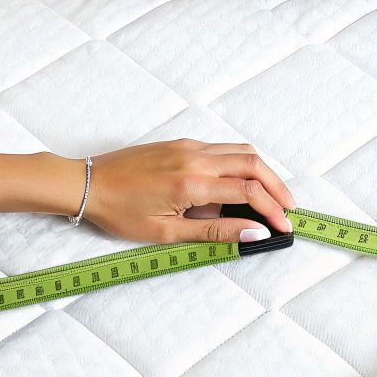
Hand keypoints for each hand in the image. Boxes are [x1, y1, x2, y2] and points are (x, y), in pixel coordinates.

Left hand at [0, 140, 293, 243]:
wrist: (86, 185)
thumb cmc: (120, 212)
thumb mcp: (168, 232)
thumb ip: (216, 231)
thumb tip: (254, 233)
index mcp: (192, 182)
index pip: (248, 191)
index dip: (273, 210)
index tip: (284, 227)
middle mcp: (194, 157)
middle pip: (253, 163)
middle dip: (278, 186)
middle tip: (289, 209)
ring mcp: (188, 146)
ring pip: (240, 151)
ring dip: (262, 172)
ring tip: (271, 196)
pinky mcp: (181, 143)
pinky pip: (222, 148)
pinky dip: (241, 164)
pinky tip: (239, 184)